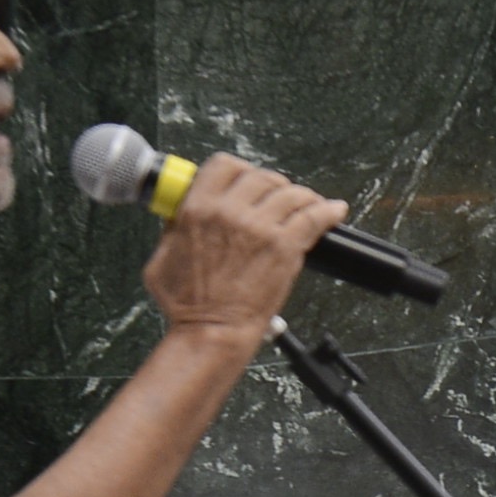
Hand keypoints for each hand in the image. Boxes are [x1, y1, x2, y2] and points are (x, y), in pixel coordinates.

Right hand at [141, 153, 348, 337]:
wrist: (212, 331)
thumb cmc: (187, 304)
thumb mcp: (161, 259)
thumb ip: (172, 229)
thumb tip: (180, 213)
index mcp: (198, 209)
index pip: (224, 165)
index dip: (239, 170)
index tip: (246, 180)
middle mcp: (231, 212)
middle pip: (262, 176)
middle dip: (272, 184)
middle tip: (277, 197)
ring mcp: (260, 227)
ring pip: (291, 193)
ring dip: (301, 197)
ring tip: (307, 204)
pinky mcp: (285, 246)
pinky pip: (315, 216)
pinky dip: (329, 211)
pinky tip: (335, 210)